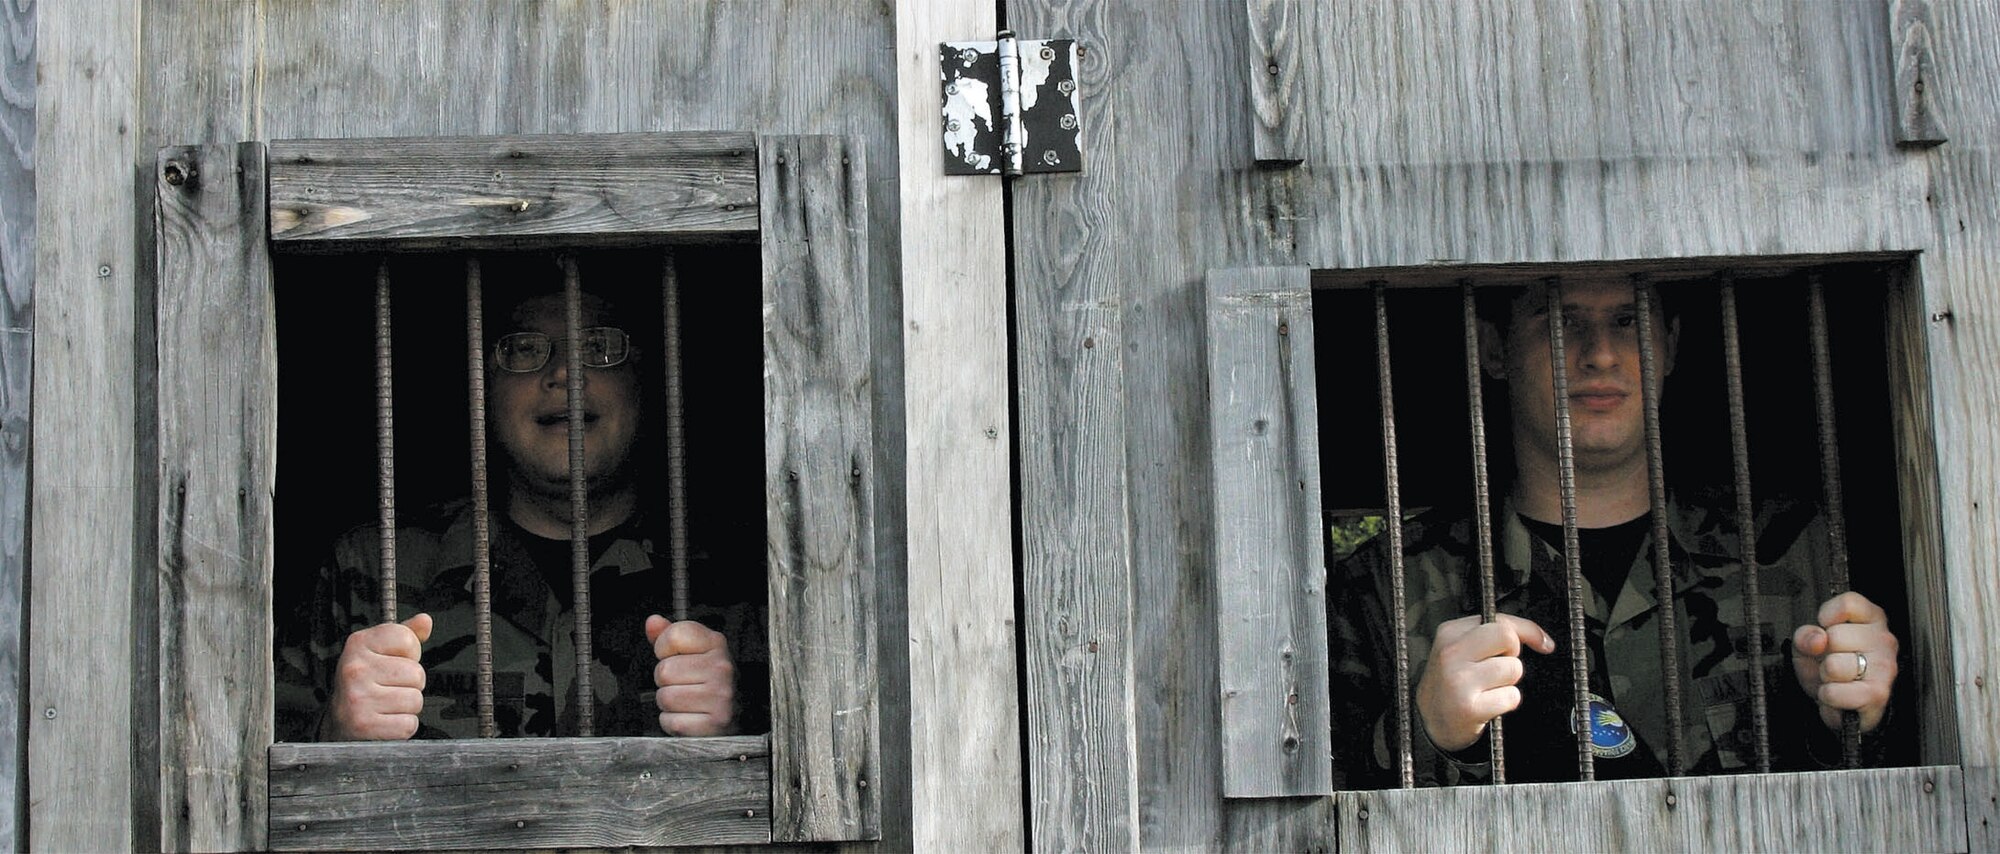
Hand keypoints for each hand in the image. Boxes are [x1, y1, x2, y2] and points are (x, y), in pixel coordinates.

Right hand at [328, 613, 431, 740]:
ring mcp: (358, 698)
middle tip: (389, 689)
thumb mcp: (379, 652)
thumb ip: (405, 636)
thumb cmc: (364, 683)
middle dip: (410, 684)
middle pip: (417, 673)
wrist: (339, 722)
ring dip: (407, 707)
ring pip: (415, 700)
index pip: (408, 639)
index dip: (410, 654)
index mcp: (358, 644)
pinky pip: (408, 724)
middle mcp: (355, 669)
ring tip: (387, 705)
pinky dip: (402, 727)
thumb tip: (425, 620)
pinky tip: (385, 721)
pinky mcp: (364, 725)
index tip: (395, 662)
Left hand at [644, 614, 735, 735]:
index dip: (665, 648)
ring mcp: (720, 697)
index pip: (674, 634)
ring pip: (665, 697)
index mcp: (716, 644)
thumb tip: (653, 622)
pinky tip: (690, 716)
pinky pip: (671, 721)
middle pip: (665, 670)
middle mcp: (722, 668)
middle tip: (683, 684)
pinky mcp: (714, 723)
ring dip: (669, 704)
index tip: (675, 656)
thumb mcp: (694, 652)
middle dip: (666, 681)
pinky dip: (674, 723)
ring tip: (687, 701)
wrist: (734, 716)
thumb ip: (670, 635)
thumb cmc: (709, 683)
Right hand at [1414, 613, 1554, 751]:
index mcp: (1449, 633)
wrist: (1428, 722)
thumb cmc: (1451, 683)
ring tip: (1488, 688)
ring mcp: (1459, 680)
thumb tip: (1542, 639)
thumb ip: (1490, 636)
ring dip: (1509, 682)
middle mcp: (1451, 653)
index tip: (1542, 642)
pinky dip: (1506, 702)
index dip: (1527, 631)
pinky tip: (1487, 704)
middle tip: (1500, 666)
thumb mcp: (1459, 649)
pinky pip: (1511, 696)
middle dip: (1513, 653)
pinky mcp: (1469, 707)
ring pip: (1513, 668)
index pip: (1499, 620)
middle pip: (1508, 637)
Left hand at [1791, 591, 1897, 732]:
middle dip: (1823, 654)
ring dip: (1824, 678)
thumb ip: (1806, 635)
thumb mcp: (1809, 644)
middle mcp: (1884, 640)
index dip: (1827, 616)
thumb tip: (1818, 638)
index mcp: (1871, 619)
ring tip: (1834, 679)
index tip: (1826, 629)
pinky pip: (1835, 692)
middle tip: (1830, 662)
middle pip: (1836, 636)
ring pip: (1833, 666)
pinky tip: (1837, 695)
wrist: (1840, 702)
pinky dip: (1827, 697)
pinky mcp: (1878, 693)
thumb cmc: (1829, 667)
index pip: (1849, 603)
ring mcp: (1885, 667)